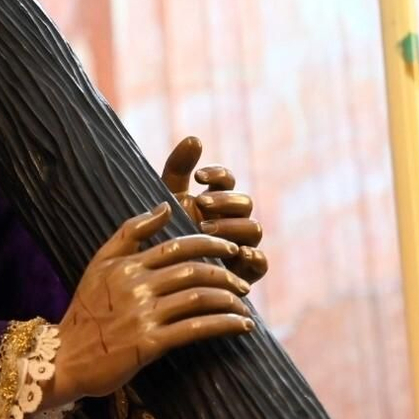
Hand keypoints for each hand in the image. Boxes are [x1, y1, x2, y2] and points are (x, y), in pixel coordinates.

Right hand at [42, 204, 254, 409]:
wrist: (65, 357)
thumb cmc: (85, 311)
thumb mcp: (99, 263)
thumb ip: (130, 232)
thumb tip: (165, 207)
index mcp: (126, 265)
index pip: (178, 246)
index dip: (211, 243)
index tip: (232, 247)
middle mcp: (136, 286)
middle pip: (194, 272)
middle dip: (226, 276)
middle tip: (243, 284)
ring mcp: (143, 315)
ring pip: (199, 299)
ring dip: (229, 301)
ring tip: (244, 307)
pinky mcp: (149, 343)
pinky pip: (195, 329)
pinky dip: (223, 325)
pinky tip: (240, 326)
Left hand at [164, 136, 267, 283]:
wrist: (157, 281)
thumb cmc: (161, 237)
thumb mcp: (167, 200)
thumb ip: (179, 169)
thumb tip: (195, 137)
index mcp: (213, 201)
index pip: (227, 181)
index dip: (219, 176)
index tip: (199, 177)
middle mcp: (229, 222)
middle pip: (244, 202)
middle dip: (225, 201)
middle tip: (202, 205)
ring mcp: (239, 247)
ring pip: (254, 229)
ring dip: (233, 226)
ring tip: (207, 230)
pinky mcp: (243, 274)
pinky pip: (261, 263)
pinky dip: (254, 256)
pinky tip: (238, 253)